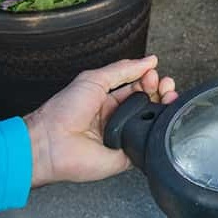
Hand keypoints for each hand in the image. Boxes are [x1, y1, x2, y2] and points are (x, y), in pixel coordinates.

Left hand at [24, 55, 177, 187]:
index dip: (149, 80)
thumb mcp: (93, 79)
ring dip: (163, 109)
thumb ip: (122, 70)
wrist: (51, 141)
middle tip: (165, 85)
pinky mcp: (126, 156)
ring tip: (167, 96)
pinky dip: (156, 133)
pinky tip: (161, 120)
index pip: (138, 88)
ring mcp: (123, 137)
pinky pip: (147, 145)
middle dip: (161, 91)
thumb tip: (148, 61)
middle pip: (149, 104)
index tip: (155, 74)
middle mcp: (117, 118)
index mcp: (109, 100)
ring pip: (152, 123)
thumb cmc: (63, 111)